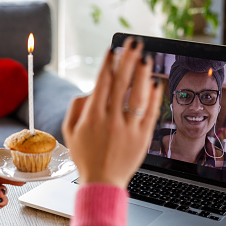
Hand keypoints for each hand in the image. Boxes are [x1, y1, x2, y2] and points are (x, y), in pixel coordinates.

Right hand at [62, 37, 162, 187]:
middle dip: (127, 59)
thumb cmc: (85, 158)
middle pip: (121, 82)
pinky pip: (150, 113)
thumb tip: (88, 92)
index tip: (112, 51)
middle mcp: (110, 119)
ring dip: (142, 74)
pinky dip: (153, 98)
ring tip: (146, 58)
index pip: (102, 82)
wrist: (102, 182)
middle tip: (133, 43)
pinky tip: (155, 85)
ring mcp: (128, 128)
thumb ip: (75, 109)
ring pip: (137, 95)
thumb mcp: (69, 133)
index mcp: (92, 116)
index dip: (108, 63)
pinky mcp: (141, 138)